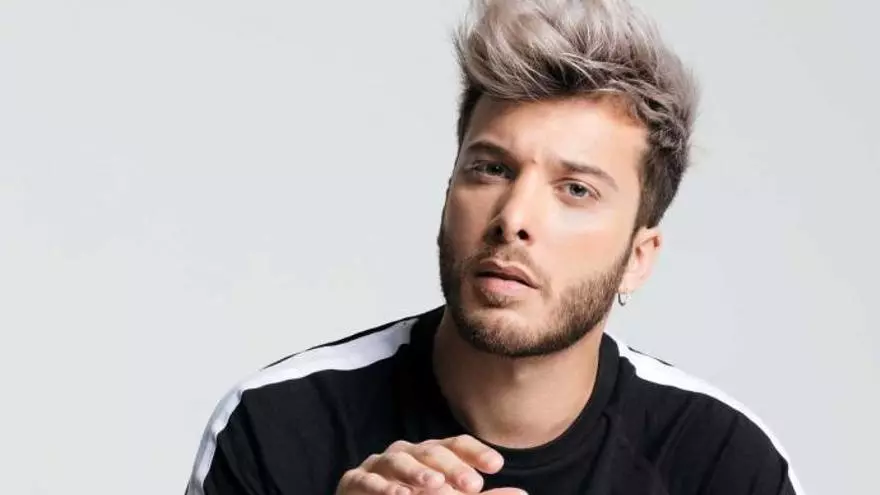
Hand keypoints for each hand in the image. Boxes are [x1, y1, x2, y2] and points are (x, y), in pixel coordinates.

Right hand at [335, 434, 525, 494]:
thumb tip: (522, 494)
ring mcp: (378, 464)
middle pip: (431, 451)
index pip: (455, 445)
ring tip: (435, 486)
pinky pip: (368, 480)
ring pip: (399, 460)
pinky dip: (383, 487)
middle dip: (452, 467)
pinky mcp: (353, 481)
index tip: (497, 465)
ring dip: (417, 473)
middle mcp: (406, 452)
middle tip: (473, 486)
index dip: (475, 452)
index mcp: (430, 453)